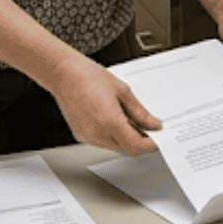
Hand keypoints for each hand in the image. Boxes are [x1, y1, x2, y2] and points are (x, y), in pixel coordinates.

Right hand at [45, 56, 162, 156]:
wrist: (64, 73)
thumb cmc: (88, 76)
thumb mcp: (122, 91)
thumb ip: (140, 112)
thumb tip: (153, 124)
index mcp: (109, 121)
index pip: (136, 146)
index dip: (150, 145)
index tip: (158, 139)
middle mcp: (97, 133)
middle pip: (127, 149)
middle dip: (140, 143)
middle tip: (149, 130)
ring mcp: (87, 136)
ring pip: (115, 147)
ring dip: (126, 139)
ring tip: (129, 120)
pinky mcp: (81, 135)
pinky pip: (103, 142)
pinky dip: (113, 136)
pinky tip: (114, 120)